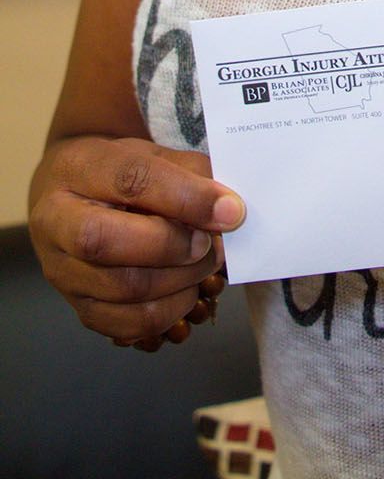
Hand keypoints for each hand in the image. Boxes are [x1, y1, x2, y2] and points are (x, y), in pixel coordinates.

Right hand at [29, 135, 244, 346]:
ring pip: (121, 290)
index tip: (231, 211)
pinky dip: (167, 313)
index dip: (187, 198)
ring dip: (179, 283)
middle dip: (175, 247)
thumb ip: (191, 174)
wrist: (75, 194)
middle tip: (212, 243)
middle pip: (107, 243)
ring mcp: (61, 270)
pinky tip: (184, 290)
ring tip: (204, 265)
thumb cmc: (120, 171)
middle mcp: (56, 221)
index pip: (131, 180)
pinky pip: (125, 325)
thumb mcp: (153, 154)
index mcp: (77, 168)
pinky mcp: (77, 306)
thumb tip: (228, 210)